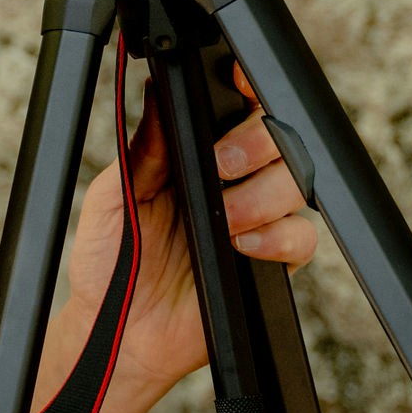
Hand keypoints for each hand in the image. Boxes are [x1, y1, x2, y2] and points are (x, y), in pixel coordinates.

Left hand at [56, 79, 322, 394]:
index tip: (236, 82)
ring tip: (223, 219)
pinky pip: (301, 239)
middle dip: (257, 143)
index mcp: (196, 154)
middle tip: (222, 165)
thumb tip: (159, 95)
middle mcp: (232, 182)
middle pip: (280, 137)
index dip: (246, 87)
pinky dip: (276, 238)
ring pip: (296, 184)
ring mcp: (255, 220)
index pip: (236, 108)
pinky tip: (240, 245)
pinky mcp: (270, 262)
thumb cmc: (110, 261)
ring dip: (261, 196)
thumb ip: (142, 149)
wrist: (119, 330)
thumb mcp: (113, 196)